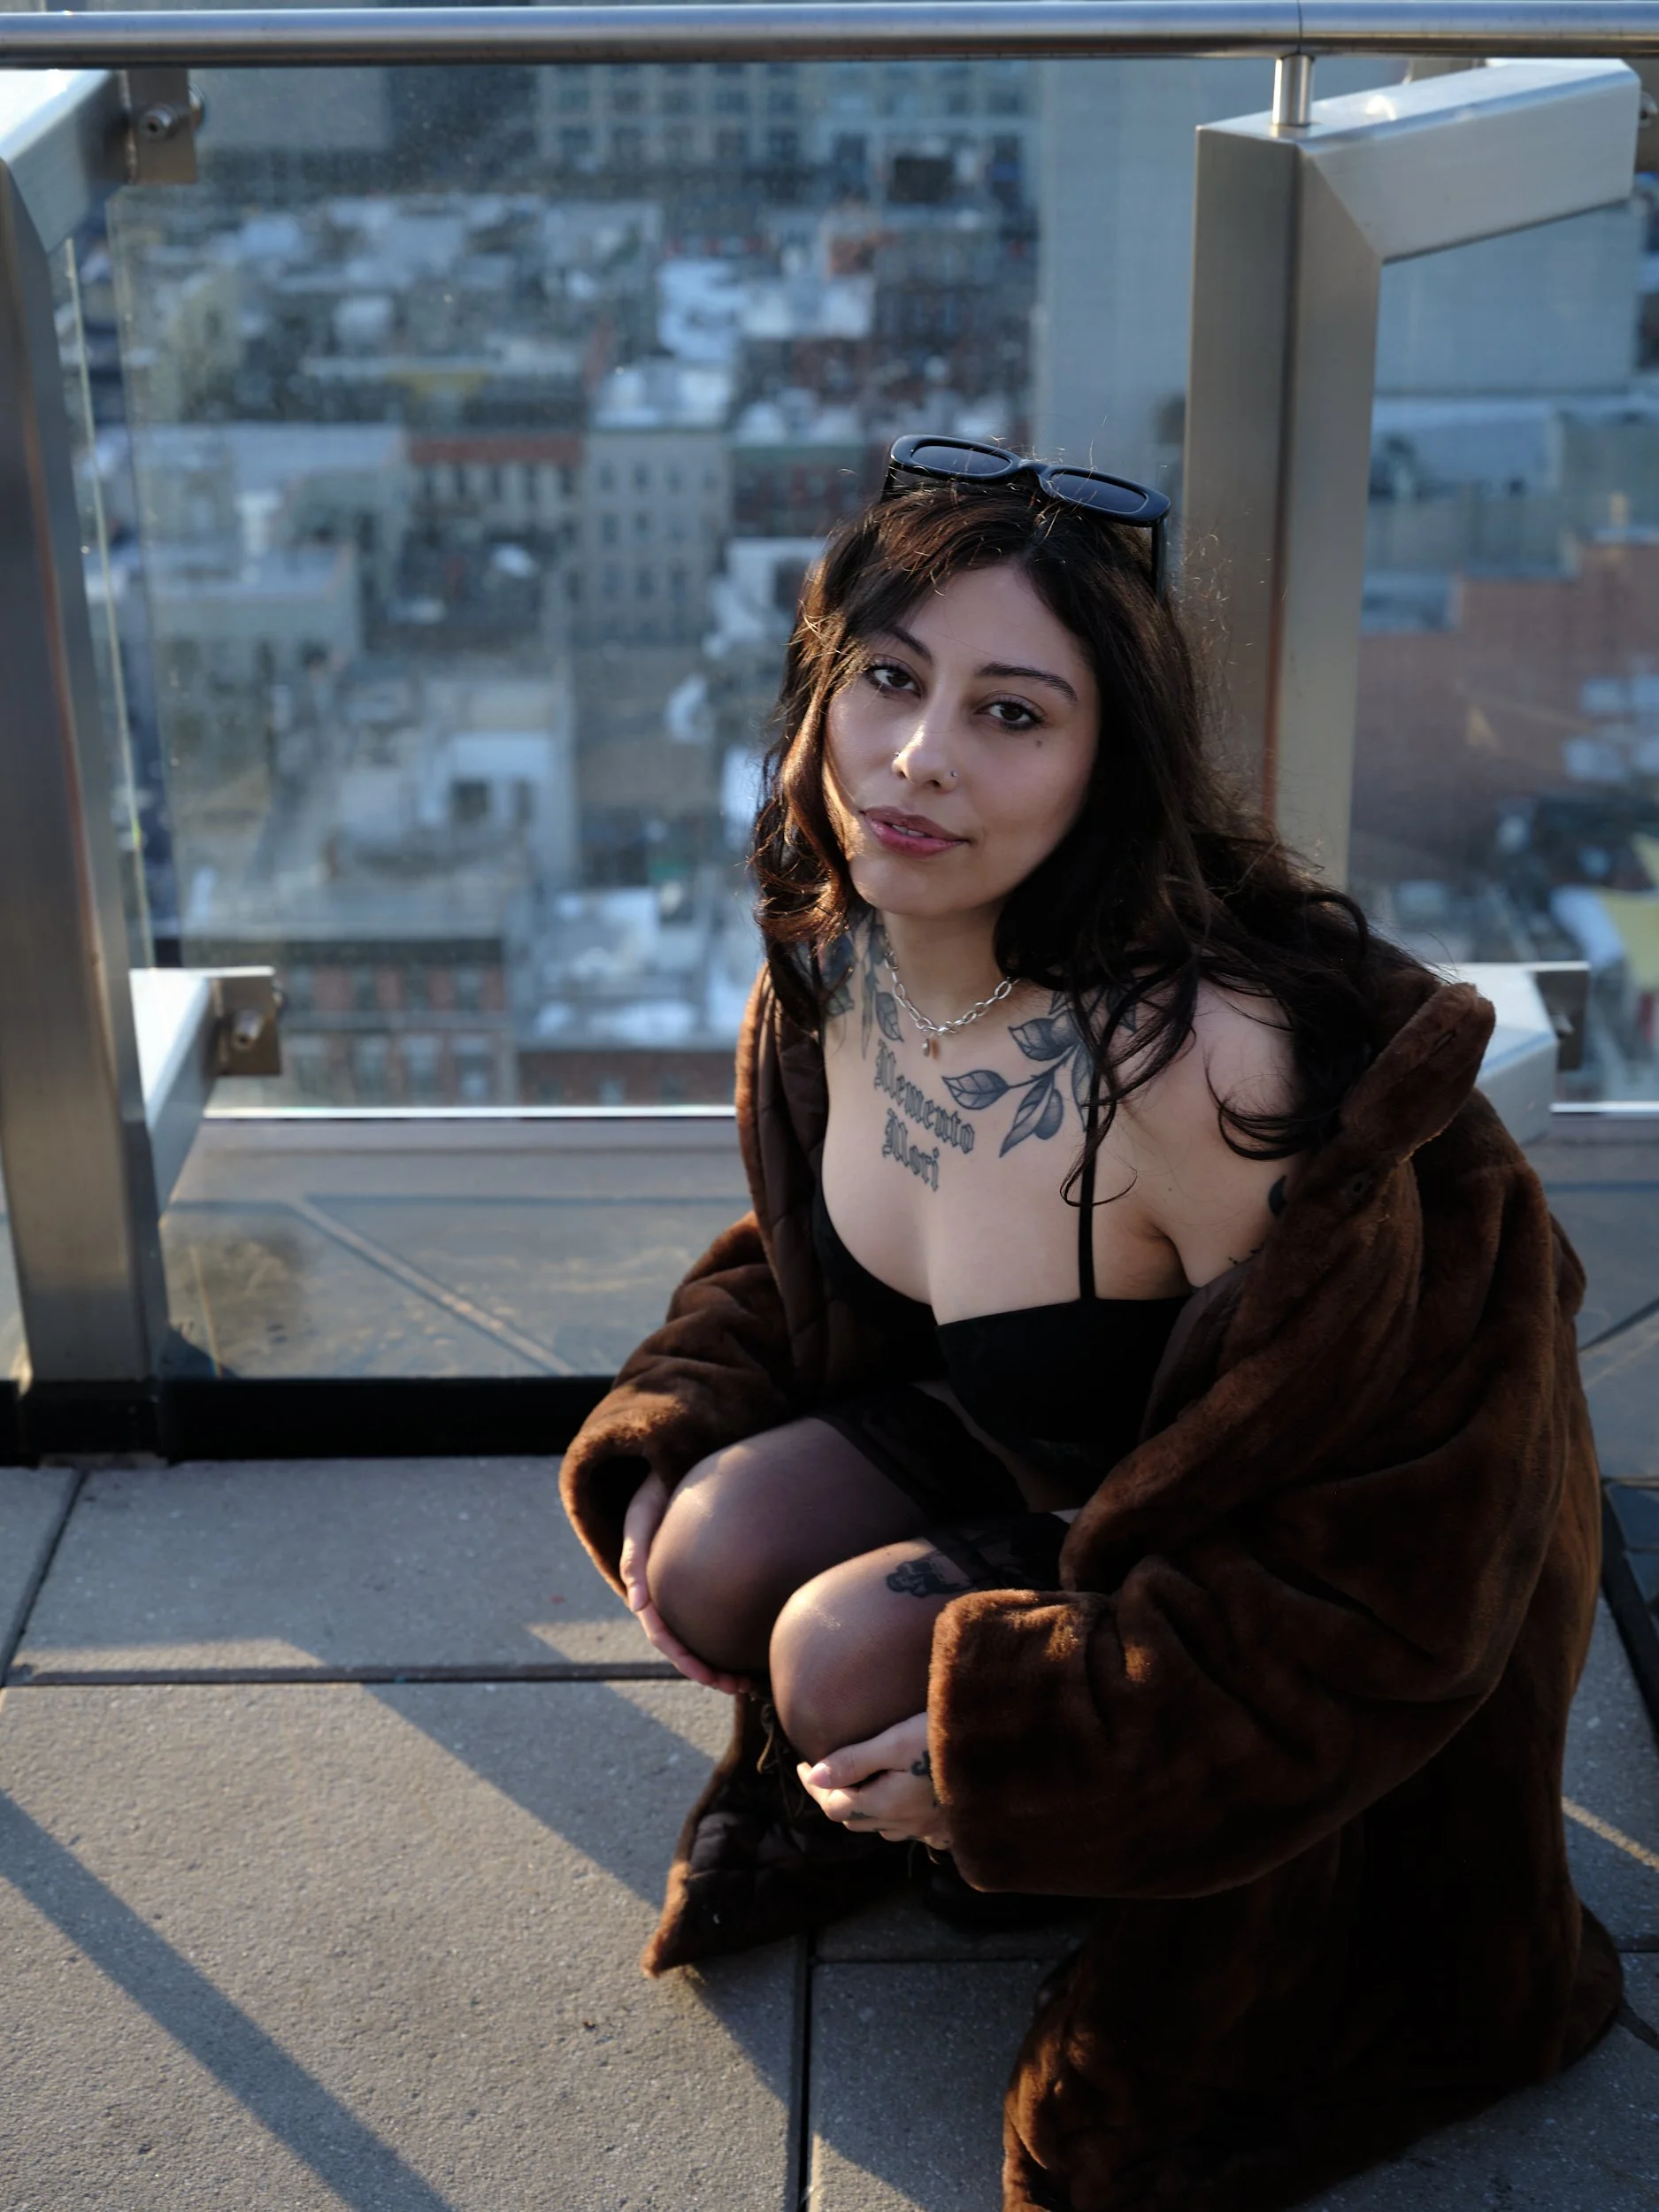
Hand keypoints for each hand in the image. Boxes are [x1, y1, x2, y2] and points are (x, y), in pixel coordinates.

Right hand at [618, 1470, 753, 1695]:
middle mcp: (665, 1596)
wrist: (667, 1470)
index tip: (712, 1679)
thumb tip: (638, 1605)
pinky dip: (727, 1639)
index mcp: (647, 1588)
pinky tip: (749, 1650)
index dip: (687, 1661)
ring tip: (749, 1682)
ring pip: (698, 1638)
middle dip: (709, 1672)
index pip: (665, 1636)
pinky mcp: (699, 1583)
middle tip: (742, 1688)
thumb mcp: (639, 1516)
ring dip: (718, 1665)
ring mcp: (682, 1592)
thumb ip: (635, 1555)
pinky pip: (711, 1618)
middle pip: (683, 1646)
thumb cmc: (652, 1491)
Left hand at [797, 1713, 950, 1848]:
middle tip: (830, 1772)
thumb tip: (813, 1773)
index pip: (834, 1806)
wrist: (1007, 1758)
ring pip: (886, 1828)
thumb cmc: (949, 1741)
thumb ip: (854, 1759)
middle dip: (838, 1798)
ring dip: (869, 1810)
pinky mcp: (954, 1828)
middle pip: (857, 1820)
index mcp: (886, 1805)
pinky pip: (918, 1832)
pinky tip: (910, 1803)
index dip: (814, 1787)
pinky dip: (902, 1819)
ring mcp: (931, 1829)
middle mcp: (906, 1824)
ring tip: (866, 1784)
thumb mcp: (897, 1741)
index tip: (804, 1764)